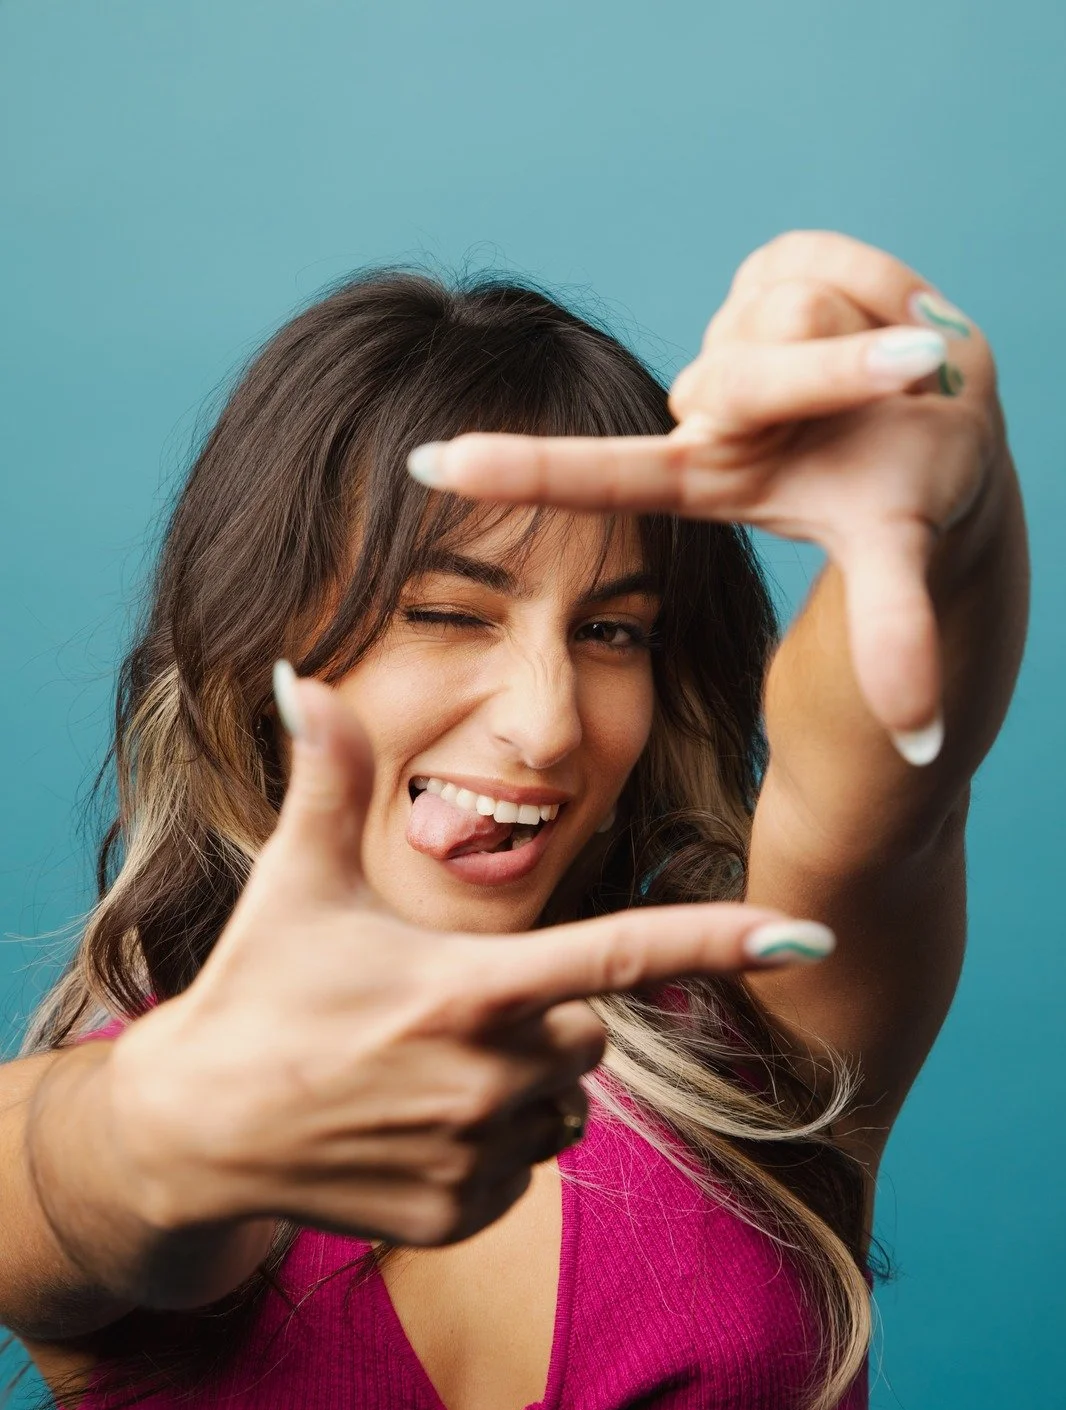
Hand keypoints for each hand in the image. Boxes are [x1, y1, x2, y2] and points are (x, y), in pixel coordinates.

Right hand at [103, 671, 830, 1247]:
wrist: (192, 1132)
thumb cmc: (258, 991)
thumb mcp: (295, 879)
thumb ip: (328, 777)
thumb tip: (301, 675)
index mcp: (471, 983)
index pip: (622, 954)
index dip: (720, 942)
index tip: (807, 939)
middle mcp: (490, 1076)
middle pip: (590, 1035)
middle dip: (544, 1017)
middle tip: (445, 1013)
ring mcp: (478, 1156)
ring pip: (563, 1110)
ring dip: (520, 1089)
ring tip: (418, 1074)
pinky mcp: (459, 1219)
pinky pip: (523, 1174)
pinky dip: (488, 1152)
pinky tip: (409, 1132)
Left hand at [407, 231, 1003, 753]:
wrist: (953, 429)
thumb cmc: (908, 497)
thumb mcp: (896, 558)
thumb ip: (898, 640)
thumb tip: (924, 740)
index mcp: (707, 476)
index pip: (600, 474)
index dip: (517, 470)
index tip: (422, 466)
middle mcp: (705, 407)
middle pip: (743, 376)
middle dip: (847, 375)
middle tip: (914, 377)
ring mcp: (732, 335)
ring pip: (789, 312)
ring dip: (870, 340)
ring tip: (893, 372)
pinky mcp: (772, 267)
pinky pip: (825, 258)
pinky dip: (885, 288)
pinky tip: (885, 324)